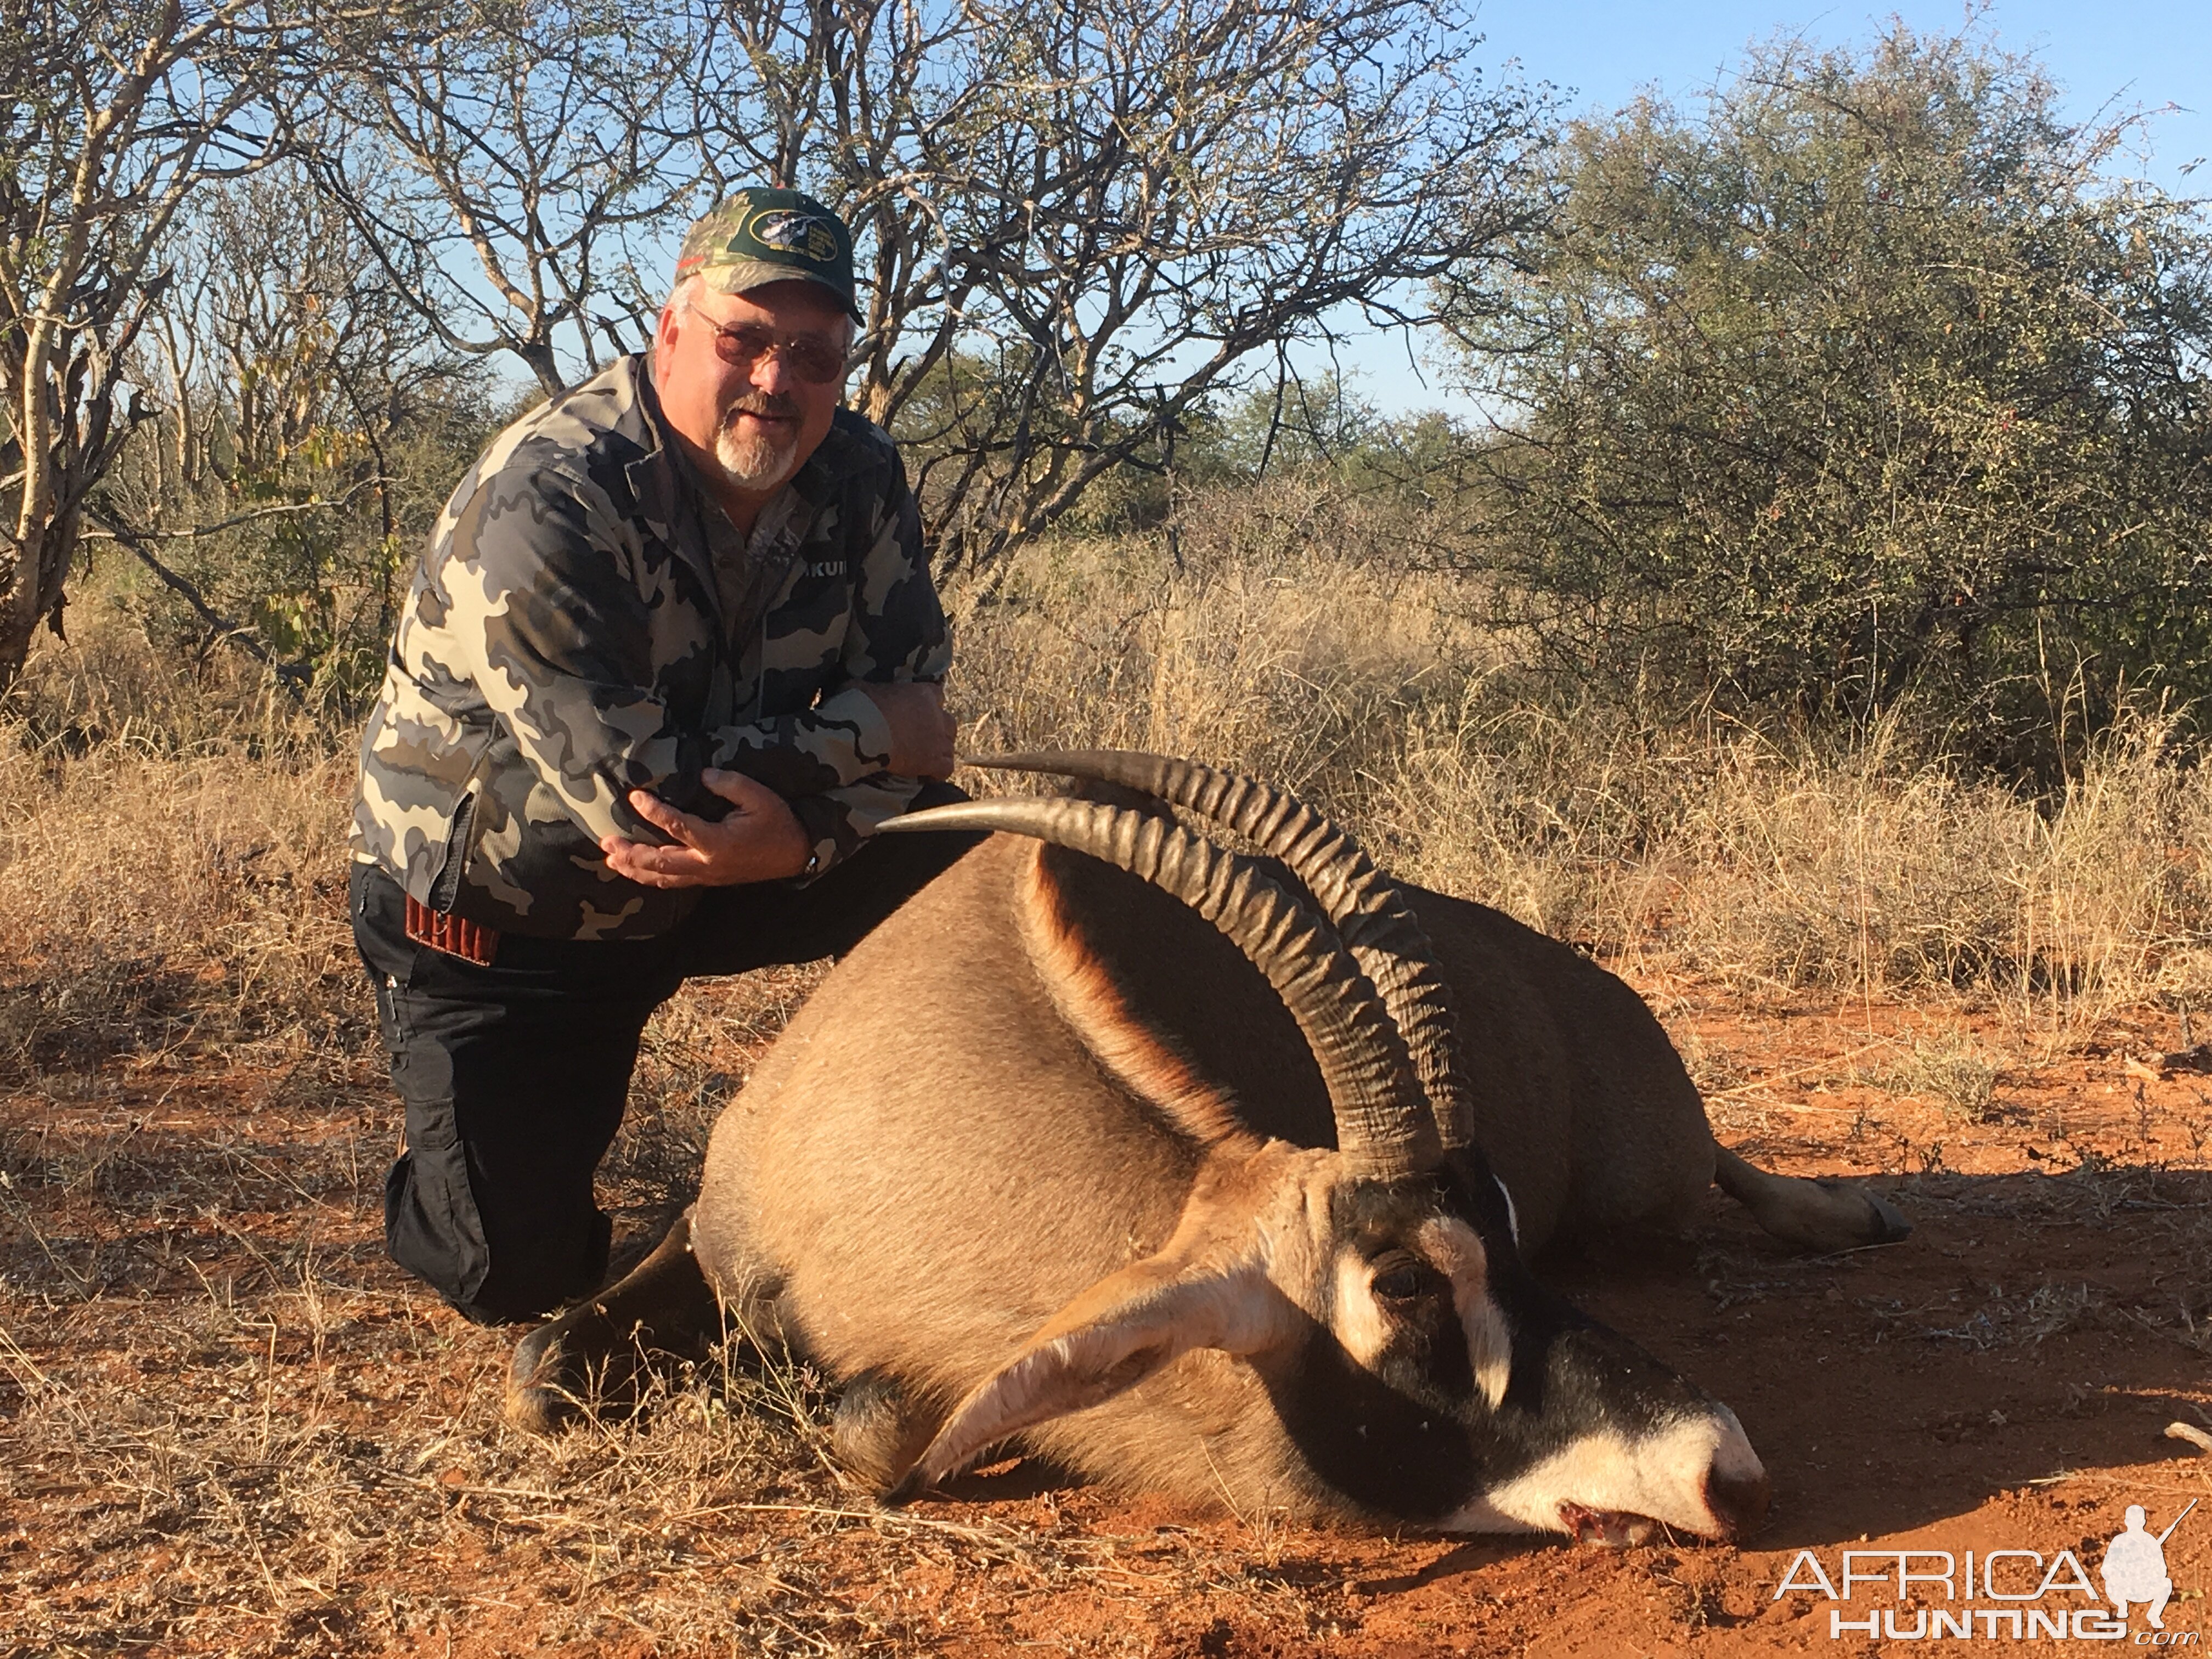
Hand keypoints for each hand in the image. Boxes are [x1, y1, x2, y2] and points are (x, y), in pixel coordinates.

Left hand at [600, 769, 810, 887]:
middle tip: (606, 841)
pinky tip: (637, 872)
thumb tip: (703, 775)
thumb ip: (730, 784)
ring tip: (611, 859)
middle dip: (630, 852)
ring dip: (634, 869)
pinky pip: (674, 882)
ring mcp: (706, 875)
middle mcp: (707, 863)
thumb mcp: (760, 796)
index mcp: (718, 842)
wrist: (794, 855)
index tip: (635, 796)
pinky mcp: (708, 879)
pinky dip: (651, 878)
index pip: (677, 826)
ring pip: (662, 877)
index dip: (653, 811)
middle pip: (659, 861)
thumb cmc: (777, 823)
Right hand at [859, 680, 956, 779]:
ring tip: (926, 758)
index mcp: (923, 694)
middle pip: (949, 722)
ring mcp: (937, 739)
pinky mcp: (933, 761)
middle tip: (924, 737)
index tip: (919, 711)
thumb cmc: (863, 706)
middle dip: (939, 729)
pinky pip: (946, 768)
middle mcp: (936, 715)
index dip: (929, 704)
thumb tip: (863, 690)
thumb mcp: (864, 688)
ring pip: (950, 746)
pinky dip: (939, 772)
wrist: (865, 730)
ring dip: (940, 752)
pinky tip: (929, 774)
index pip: (937, 695)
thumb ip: (873, 689)